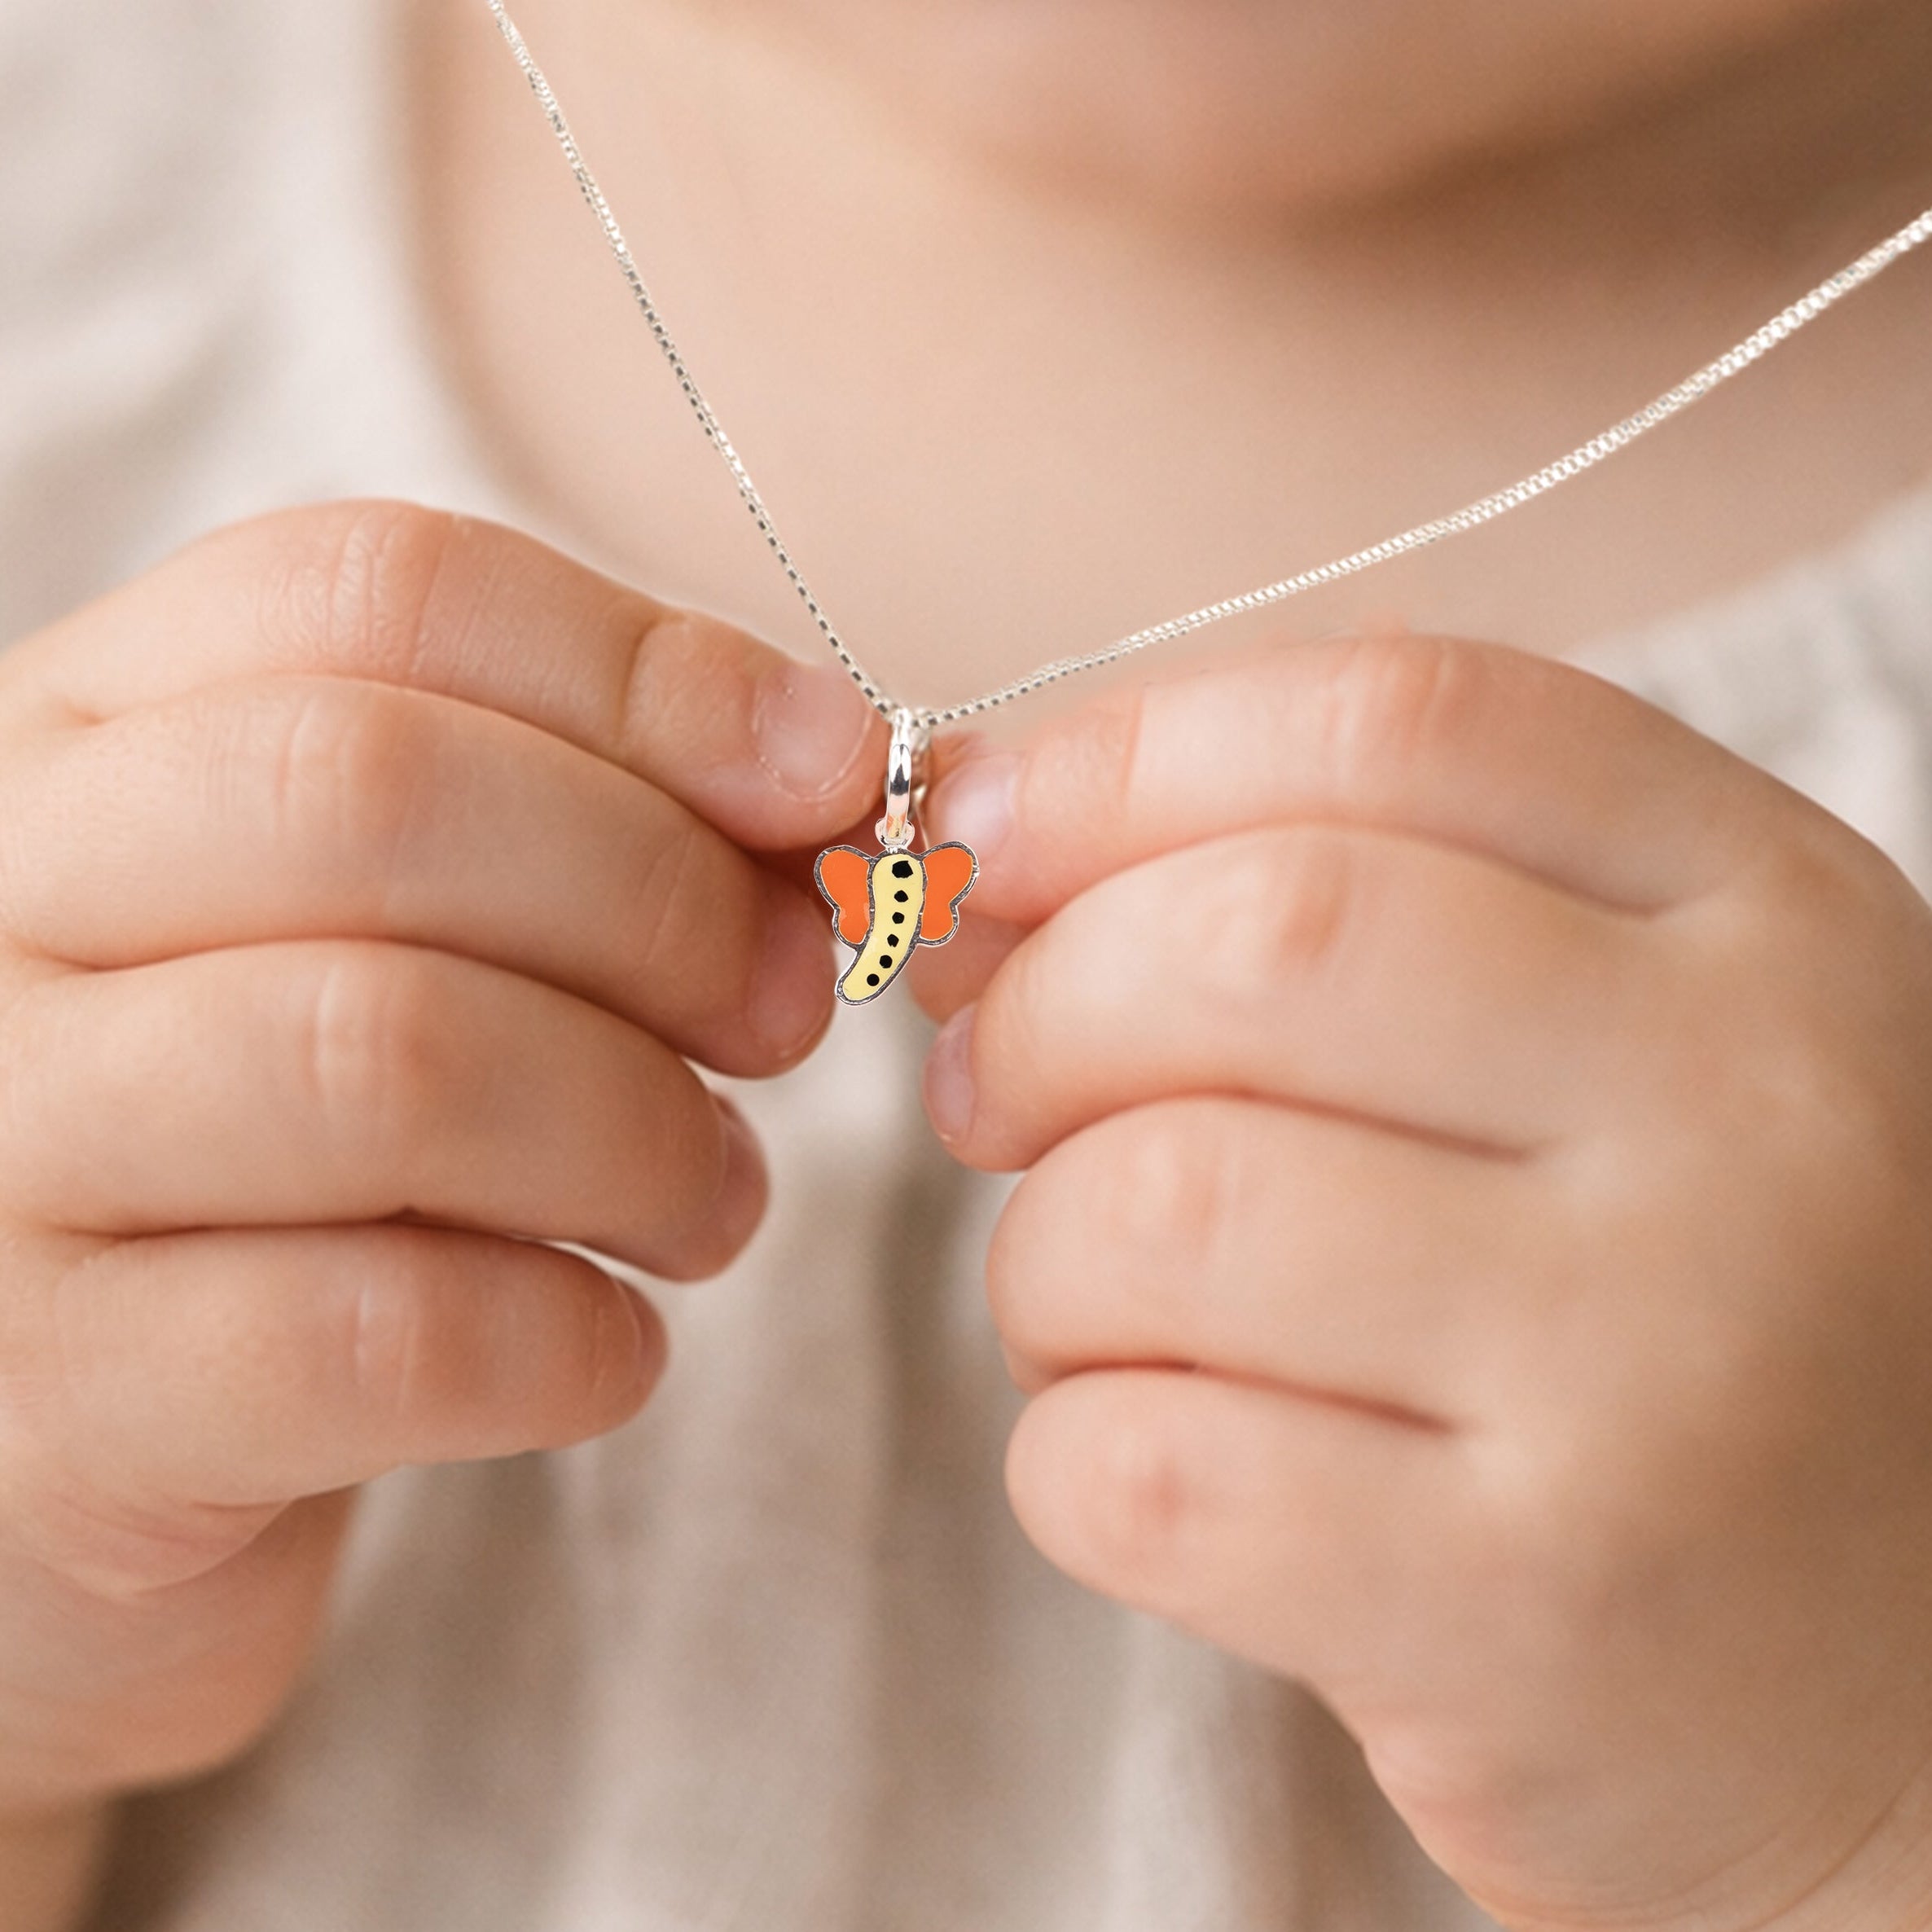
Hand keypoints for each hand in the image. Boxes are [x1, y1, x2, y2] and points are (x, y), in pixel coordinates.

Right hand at [0, 503, 880, 1825]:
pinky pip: (383, 1334)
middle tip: (788, 1012)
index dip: (648, 671)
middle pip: (375, 792)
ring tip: (708, 1200)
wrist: (81, 1443)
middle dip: (662, 899)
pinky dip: (574, 1338)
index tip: (830, 772)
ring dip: (643, 1135)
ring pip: (389, 1059)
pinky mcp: (61, 1403)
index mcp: (86, 736)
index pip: (375, 589)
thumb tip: (826, 770)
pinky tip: (608, 1345)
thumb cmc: (284, 1156)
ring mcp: (2, 1151)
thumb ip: (571, 817)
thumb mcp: (384, 934)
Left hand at [918, 634, 1931, 1931]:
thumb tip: (986, 827)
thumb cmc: (1672, 1313)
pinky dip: (1065, 1449)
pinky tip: (1142, 1458)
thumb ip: (1352, 898)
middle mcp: (1751, 1108)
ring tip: (1087, 1305)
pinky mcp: (1537, 1612)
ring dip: (1040, 1257)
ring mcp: (1658, 1366)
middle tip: (993, 1091)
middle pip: (1256, 938)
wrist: (1887, 1669)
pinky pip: (1147, 1466)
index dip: (1125, 759)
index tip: (986, 835)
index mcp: (1768, 915)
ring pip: (1163, 1208)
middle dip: (1045, 1006)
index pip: (1397, 722)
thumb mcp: (1609, 1045)